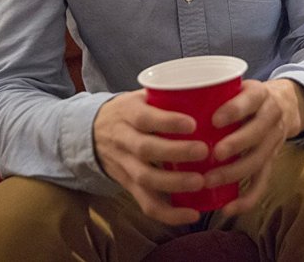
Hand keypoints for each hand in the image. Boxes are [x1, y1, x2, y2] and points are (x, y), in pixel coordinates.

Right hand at [93, 90, 208, 224]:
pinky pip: (146, 202)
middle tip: (204, 151)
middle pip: (146, 149)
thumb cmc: (130, 111)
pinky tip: (192, 214)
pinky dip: (169, 213)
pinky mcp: (128, 185)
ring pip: (145, 178)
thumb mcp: (141, 96)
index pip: (145, 117)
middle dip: (176, 153)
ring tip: (200, 182)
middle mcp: (123, 139)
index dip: (168, 121)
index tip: (193, 123)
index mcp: (128, 113)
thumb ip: (168, 96)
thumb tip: (213, 88)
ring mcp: (124, 164)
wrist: (89, 131)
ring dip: (174, 184)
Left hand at [200, 79, 290, 216]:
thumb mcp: (235, 86)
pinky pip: (262, 183)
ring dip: (234, 173)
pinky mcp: (271, 162)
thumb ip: (209, 94)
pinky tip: (227, 208)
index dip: (235, 110)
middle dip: (235, 144)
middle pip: (257, 133)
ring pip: (258, 160)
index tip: (214, 120)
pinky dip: (246, 199)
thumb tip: (162, 97)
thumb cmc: (243, 98)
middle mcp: (271, 117)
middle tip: (212, 154)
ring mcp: (273, 141)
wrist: (281, 105)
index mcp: (259, 94)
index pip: (251, 100)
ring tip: (208, 181)